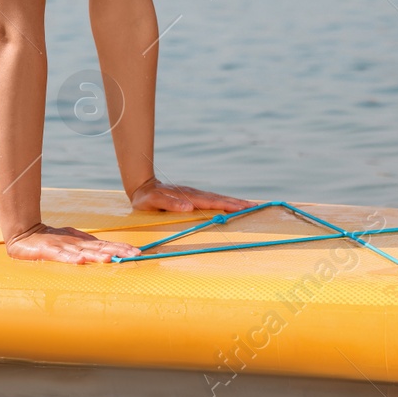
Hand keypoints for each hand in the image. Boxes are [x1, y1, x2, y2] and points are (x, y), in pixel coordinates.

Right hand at [5, 223, 140, 262]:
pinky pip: (61, 256)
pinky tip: (80, 261)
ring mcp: (62, 246)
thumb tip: (106, 250)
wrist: (24, 234)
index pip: (105, 244)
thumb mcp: (71, 242)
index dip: (121, 247)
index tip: (137, 251)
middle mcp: (75, 243)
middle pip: (99, 247)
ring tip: (110, 258)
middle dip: (117, 250)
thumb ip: (86, 246)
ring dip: (97, 255)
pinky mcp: (49, 251)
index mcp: (82, 242)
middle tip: (134, 254)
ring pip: (83, 251)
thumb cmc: (49, 239)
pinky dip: (71, 258)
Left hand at [130, 177, 252, 213]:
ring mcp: (194, 195)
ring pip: (217, 198)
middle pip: (219, 199)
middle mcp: (194, 195)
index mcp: (187, 197)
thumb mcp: (153, 202)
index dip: (227, 205)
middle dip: (237, 203)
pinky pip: (212, 200)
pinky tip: (232, 205)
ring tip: (250, 206)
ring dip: (233, 202)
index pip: (211, 202)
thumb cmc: (146, 199)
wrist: (141, 188)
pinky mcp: (193, 198)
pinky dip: (225, 202)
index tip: (243, 208)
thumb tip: (188, 207)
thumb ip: (169, 204)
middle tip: (256, 207)